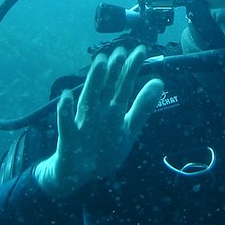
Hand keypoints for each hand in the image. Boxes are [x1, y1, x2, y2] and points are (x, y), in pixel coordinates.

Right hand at [33, 46, 164, 197]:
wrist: (76, 174)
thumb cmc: (103, 148)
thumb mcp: (128, 129)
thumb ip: (143, 107)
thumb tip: (159, 81)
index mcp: (112, 110)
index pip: (124, 86)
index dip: (132, 70)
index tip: (141, 51)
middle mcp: (98, 112)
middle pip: (107, 88)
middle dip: (114, 70)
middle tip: (121, 50)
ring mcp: (82, 124)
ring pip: (89, 100)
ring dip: (94, 82)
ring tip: (100, 63)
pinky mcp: (69, 139)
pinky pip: (66, 124)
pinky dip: (65, 111)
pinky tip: (67, 97)